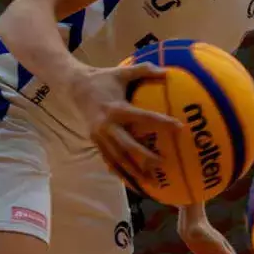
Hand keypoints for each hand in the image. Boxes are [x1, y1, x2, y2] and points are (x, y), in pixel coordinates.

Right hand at [70, 63, 180, 180]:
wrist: (74, 88)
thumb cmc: (102, 79)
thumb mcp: (121, 72)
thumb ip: (143, 70)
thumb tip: (167, 72)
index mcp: (115, 109)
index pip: (142, 117)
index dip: (161, 123)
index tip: (179, 128)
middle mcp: (106, 126)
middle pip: (127, 146)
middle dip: (145, 157)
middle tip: (163, 164)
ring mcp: (99, 137)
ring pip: (117, 158)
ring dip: (133, 172)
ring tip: (150, 183)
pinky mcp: (95, 142)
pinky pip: (109, 160)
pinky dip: (120, 173)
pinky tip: (132, 184)